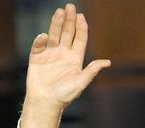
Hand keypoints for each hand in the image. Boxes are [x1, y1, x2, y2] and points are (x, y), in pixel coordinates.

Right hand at [21, 3, 110, 127]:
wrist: (46, 102)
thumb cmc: (64, 95)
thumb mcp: (81, 82)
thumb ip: (92, 70)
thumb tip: (107, 62)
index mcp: (75, 58)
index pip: (79, 38)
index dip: (81, 27)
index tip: (81, 16)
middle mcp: (63, 53)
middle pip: (67, 33)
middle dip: (69, 20)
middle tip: (70, 7)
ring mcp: (50, 54)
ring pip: (53, 35)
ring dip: (56, 24)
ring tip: (59, 12)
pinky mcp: (37, 58)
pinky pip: (38, 46)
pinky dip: (40, 40)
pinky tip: (43, 35)